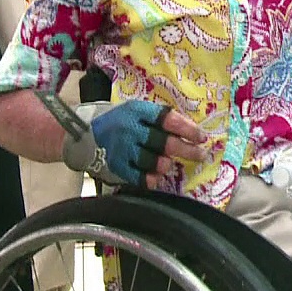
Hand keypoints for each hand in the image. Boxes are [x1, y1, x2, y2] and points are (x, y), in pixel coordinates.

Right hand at [91, 100, 208, 188]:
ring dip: (166, 164)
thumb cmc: (123, 121)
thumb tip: (193, 132)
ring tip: (170, 164)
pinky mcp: (117, 166)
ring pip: (153, 161)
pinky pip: (138, 177)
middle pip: (164, 143)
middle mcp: (130, 129)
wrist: (89, 132)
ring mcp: (123, 149)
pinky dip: (150, 179)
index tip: (202, 138)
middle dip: (187, 150)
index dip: (188, 130)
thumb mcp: (139, 111)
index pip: (168, 120)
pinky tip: (156, 178)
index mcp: (138, 111)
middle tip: (201, 155)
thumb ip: (162, 120)